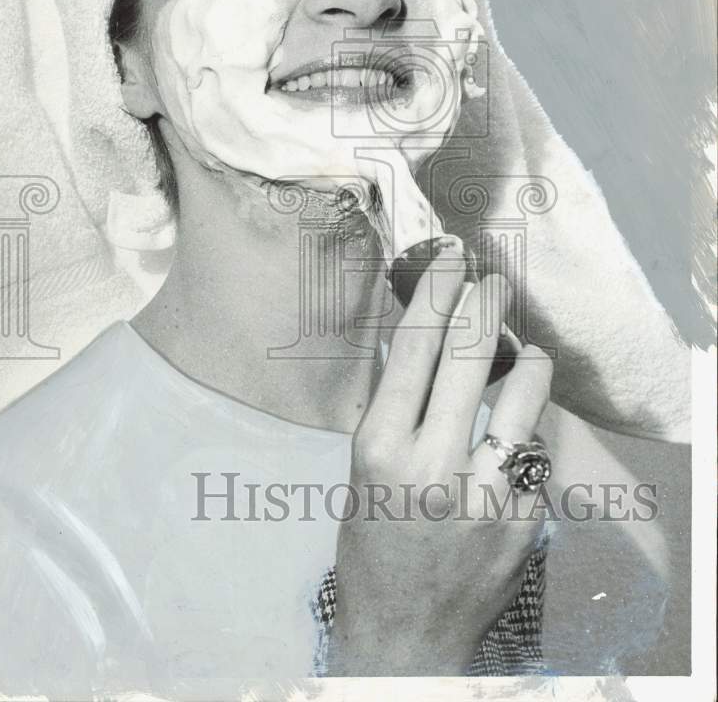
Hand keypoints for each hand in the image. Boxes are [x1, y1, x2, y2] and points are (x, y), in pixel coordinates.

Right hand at [328, 244, 553, 674]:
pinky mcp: (525, 518)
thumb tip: (409, 343)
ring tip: (524, 350)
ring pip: (524, 396)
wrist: (406, 634)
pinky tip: (516, 431)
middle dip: (485, 307)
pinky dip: (526, 429)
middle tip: (493, 281)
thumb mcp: (362, 473)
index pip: (414, 350)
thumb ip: (390, 411)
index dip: (436, 294)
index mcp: (380, 450)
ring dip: (527, 360)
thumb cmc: (370, 547)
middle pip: (470, 359)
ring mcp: (487, 493)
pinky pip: (534, 448)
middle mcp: (433, 465)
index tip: (451, 260)